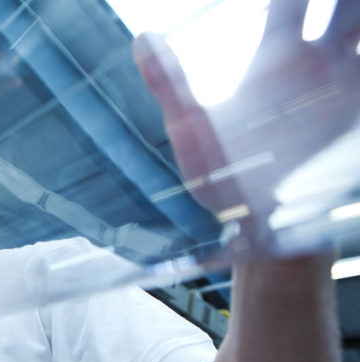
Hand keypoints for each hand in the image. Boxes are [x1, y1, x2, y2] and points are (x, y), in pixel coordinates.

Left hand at [133, 0, 359, 222]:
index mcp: (274, 58)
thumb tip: (141, 36)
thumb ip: (170, 82)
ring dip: (358, 16)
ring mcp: (341, 88)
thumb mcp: (189, 126)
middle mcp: (312, 65)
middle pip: (342, 7)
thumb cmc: (217, 174)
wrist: (257, 223)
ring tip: (352, 12)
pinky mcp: (355, 115)